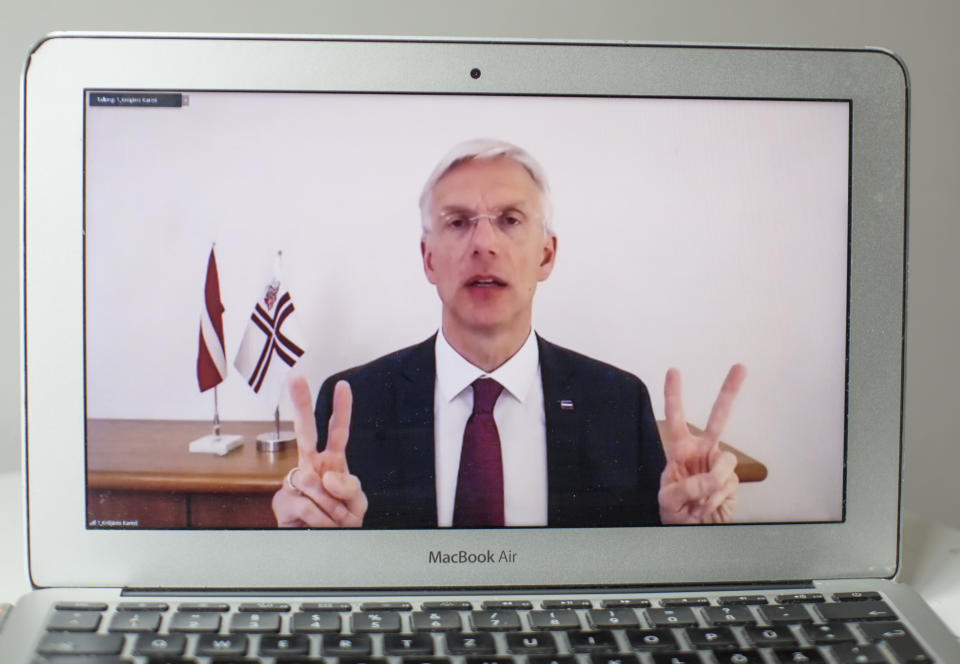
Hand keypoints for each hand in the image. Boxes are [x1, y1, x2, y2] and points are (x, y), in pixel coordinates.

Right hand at [272, 377, 367, 526]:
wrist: (326, 547)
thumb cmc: (341, 521)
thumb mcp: (357, 503)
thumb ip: (350, 487)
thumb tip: (325, 475)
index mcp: (332, 461)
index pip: (337, 431)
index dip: (341, 409)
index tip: (343, 386)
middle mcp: (312, 465)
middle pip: (305, 431)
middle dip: (301, 403)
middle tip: (296, 378)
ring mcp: (296, 481)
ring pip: (313, 481)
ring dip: (332, 507)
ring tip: (336, 519)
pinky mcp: (283, 499)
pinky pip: (306, 503)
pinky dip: (321, 518)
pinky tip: (321, 524)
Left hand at [658, 364, 745, 523]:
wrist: (693, 533)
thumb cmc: (675, 514)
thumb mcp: (668, 500)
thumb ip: (686, 487)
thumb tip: (711, 477)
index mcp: (680, 451)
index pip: (676, 419)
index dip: (674, 395)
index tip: (674, 372)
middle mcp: (702, 453)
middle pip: (718, 418)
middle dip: (729, 392)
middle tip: (740, 368)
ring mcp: (718, 466)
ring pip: (726, 461)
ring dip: (712, 484)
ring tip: (699, 500)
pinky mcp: (732, 481)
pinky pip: (729, 484)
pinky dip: (717, 498)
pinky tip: (708, 505)